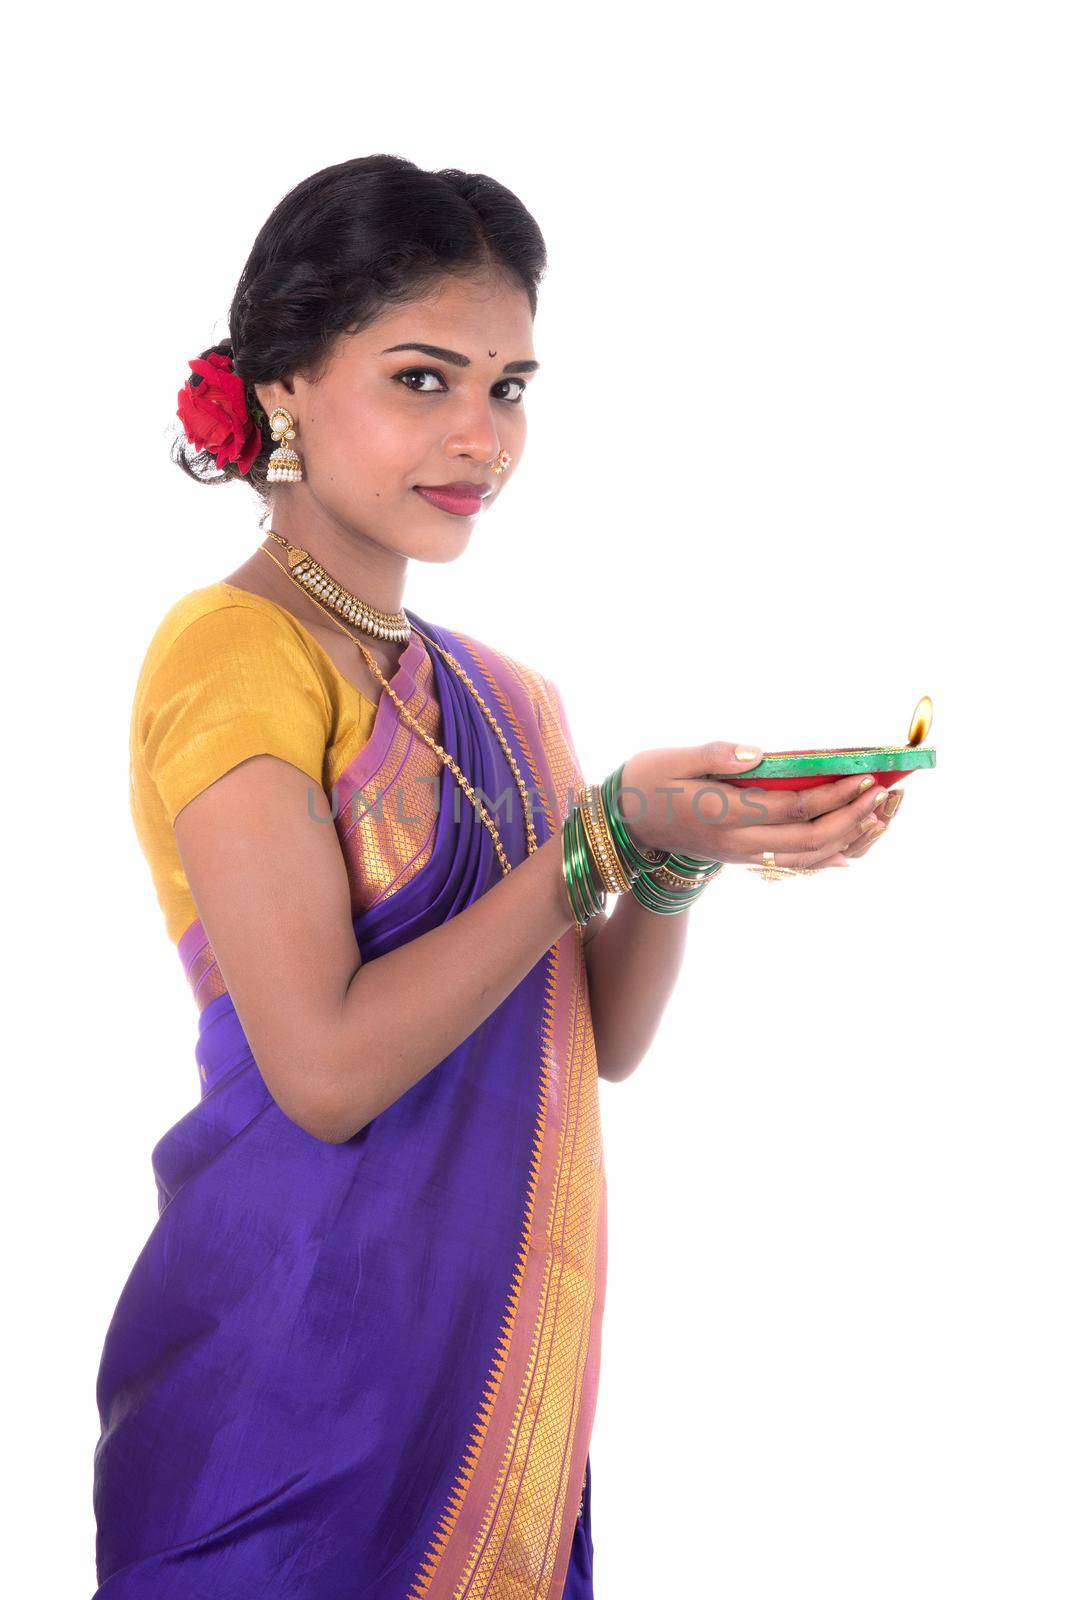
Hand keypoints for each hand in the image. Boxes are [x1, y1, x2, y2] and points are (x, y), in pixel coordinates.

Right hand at [617, 742, 893, 870]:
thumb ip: (717, 755)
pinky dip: (825, 859)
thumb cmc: (648, 781)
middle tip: (880, 792)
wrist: (625, 821)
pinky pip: (791, 865)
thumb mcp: (673, 757)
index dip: (831, 795)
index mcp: (723, 814)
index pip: (791, 809)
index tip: (861, 775)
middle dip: (850, 817)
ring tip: (875, 815)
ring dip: (845, 839)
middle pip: (808, 839)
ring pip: (805, 858)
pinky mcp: (743, 858)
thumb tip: (760, 755)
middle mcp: (737, 842)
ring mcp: (741, 855)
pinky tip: (847, 849)